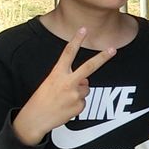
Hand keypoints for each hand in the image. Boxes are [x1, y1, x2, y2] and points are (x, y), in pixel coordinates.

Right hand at [13, 28, 114, 144]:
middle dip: (102, 58)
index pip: (68, 53)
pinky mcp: (79, 106)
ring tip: (64, 99)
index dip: (76, 40)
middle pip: (88, 67)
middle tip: (113, 49)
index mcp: (57, 73)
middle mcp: (67, 82)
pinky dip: (76, 105)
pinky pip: (83, 102)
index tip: (84, 29)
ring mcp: (74, 94)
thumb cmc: (42, 99)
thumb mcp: (51, 83)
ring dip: (79, 93)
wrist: (35, 118)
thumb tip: (86, 81)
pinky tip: (65, 108)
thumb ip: (69, 78)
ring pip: (86, 88)